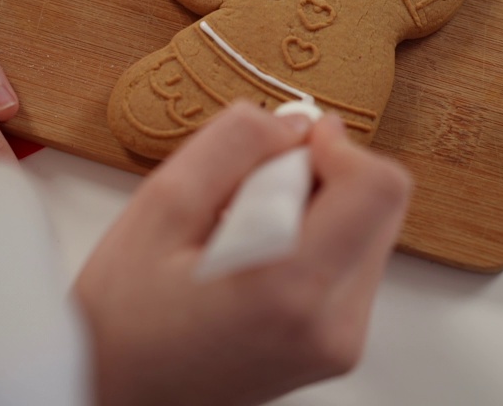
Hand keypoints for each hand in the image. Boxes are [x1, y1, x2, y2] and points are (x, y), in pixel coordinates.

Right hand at [74, 102, 411, 405]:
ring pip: (368, 230)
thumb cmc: (124, 322)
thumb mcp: (160, 206)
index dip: (338, 147)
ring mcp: (342, 341)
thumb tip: (298, 123)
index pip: (379, 187)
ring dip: (315, 210)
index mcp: (291, 289)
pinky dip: (313, 242)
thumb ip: (235, 144)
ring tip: (242, 235)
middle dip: (321, 178)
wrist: (121, 395)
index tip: (289, 148)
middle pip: (380, 204)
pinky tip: (255, 259)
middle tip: (247, 198)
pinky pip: (351, 262)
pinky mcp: (339, 345)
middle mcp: (333, 324)